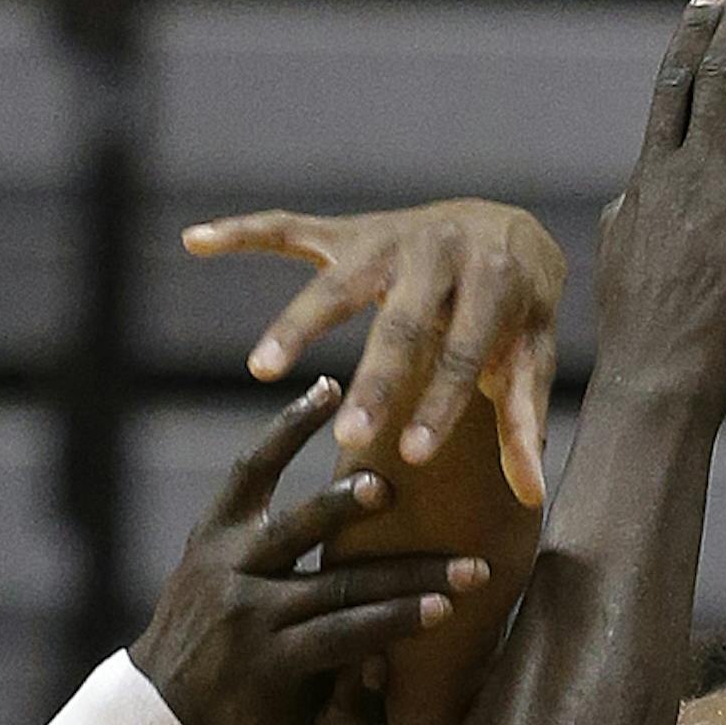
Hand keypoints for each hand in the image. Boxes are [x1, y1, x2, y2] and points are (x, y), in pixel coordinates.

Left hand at [131, 381, 488, 724]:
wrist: (164, 705)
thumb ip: (355, 719)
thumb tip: (385, 663)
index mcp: (270, 661)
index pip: (347, 633)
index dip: (400, 620)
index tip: (453, 605)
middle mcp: (246, 608)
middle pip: (337, 582)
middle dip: (409, 574)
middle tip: (470, 562)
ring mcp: (226, 564)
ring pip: (292, 525)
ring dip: (341, 505)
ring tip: (387, 487)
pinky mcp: (213, 530)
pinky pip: (251, 473)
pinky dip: (286, 431)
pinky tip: (327, 393)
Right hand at [181, 199, 564, 507]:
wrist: (509, 230)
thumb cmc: (518, 314)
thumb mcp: (530, 360)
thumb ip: (523, 422)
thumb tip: (529, 496)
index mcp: (493, 281)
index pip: (465, 351)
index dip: (440, 404)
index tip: (412, 457)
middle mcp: (438, 250)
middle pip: (402, 323)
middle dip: (375, 382)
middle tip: (348, 438)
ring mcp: (387, 238)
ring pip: (336, 283)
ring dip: (297, 326)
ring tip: (262, 369)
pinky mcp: (349, 232)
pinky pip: (287, 228)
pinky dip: (240, 232)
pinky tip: (194, 241)